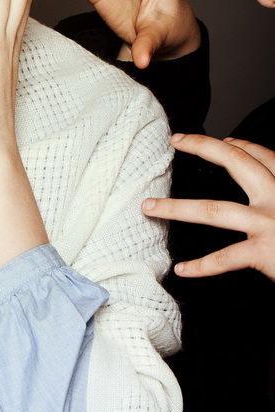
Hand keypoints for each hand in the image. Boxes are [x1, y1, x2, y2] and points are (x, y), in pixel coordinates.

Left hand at [143, 135, 274, 281]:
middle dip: (204, 148)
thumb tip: (267, 184)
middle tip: (178, 141)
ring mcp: (269, 225)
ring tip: (149, 208)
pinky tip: (183, 270)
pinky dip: (202, 266)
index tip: (224, 142)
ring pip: (213, 210)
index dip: (241, 146)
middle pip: (238, 164)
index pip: (264, 157)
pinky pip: (226, 258)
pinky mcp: (265, 253)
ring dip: (176, 208)